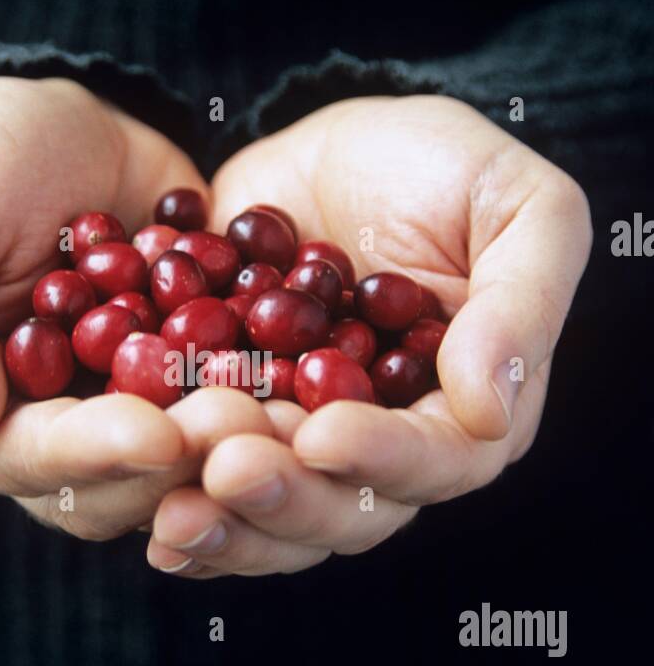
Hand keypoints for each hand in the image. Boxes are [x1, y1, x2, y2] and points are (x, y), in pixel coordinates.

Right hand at [0, 75, 270, 540]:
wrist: (72, 123)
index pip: (17, 459)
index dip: (87, 454)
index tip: (157, 433)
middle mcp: (38, 437)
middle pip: (104, 488)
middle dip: (177, 463)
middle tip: (244, 422)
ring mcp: (117, 421)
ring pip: (176, 471)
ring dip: (233, 451)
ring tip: (290, 418)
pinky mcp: (185, 397)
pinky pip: (229, 420)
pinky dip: (272, 410)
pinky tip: (320, 391)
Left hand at [147, 94, 591, 576]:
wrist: (338, 144)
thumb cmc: (450, 168)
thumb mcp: (521, 207)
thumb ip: (521, 304)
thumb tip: (490, 410)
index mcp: (469, 412)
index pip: (437, 461)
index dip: (384, 458)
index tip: (325, 434)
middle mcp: (388, 451)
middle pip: (346, 511)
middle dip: (286, 496)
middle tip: (226, 467)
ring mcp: (305, 449)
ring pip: (273, 519)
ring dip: (225, 520)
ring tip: (171, 507)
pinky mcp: (237, 432)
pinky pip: (208, 491)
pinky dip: (176, 507)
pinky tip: (143, 520)